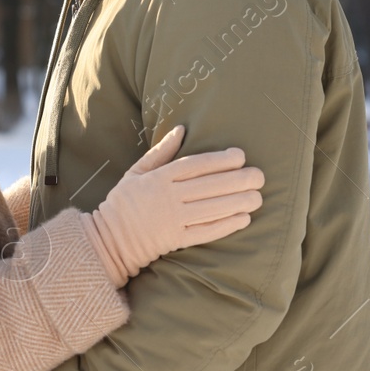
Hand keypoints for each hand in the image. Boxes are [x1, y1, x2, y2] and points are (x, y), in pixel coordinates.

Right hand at [84, 124, 264, 286]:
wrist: (109, 239)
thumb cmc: (125, 202)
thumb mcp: (136, 171)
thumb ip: (160, 152)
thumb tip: (180, 130)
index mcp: (158, 178)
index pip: (195, 165)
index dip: (219, 160)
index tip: (240, 156)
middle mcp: (167, 197)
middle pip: (208, 186)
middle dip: (237, 181)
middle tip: (260, 176)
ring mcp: (171, 220)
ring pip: (211, 209)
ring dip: (238, 202)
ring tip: (258, 197)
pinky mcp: (175, 241)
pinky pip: (205, 232)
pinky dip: (225, 226)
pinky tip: (243, 218)